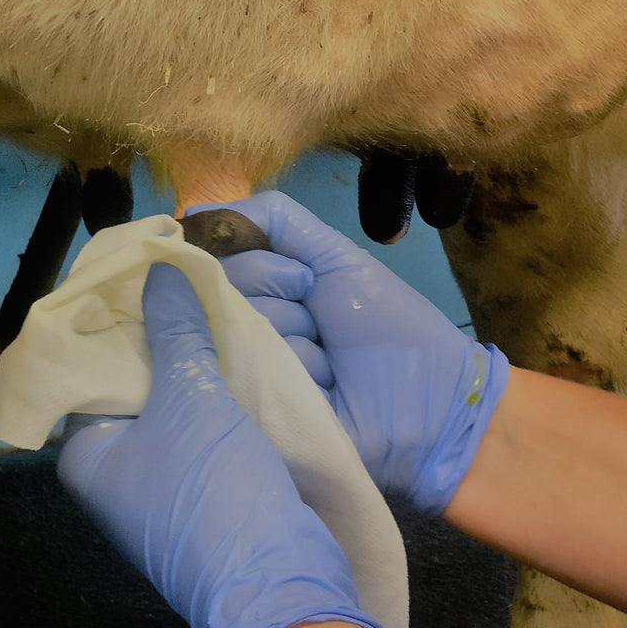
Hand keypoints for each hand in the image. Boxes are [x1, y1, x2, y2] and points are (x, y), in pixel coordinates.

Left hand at [57, 262, 389, 627]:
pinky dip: (210, 389)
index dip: (114, 318)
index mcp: (87, 453)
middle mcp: (114, 468)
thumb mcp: (191, 399)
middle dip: (158, 333)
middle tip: (179, 278)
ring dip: (189, 358)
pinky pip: (197, 423)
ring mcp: (158, 480)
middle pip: (129, 382)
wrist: (277, 581)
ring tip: (207, 302)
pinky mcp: (199, 487)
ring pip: (169, 400)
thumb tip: (159, 268)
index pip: (87, 368)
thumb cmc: (213, 490)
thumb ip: (174, 331)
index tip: (140, 271)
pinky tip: (230, 351)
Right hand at [198, 192, 509, 515]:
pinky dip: (302, 374)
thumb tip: (198, 211)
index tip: (305, 278)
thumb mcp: (333, 255)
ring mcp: (244, 374)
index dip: (263, 265)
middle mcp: (238, 328)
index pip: (215, 261)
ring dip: (299, 342)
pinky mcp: (255, 416)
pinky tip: (326, 388)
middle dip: (285, 297)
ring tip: (329, 362)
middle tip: (321, 318)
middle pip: (221, 294)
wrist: (428, 393)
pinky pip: (254, 377)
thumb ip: (275, 219)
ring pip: (238, 334)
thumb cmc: (382, 321)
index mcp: (254, 290)